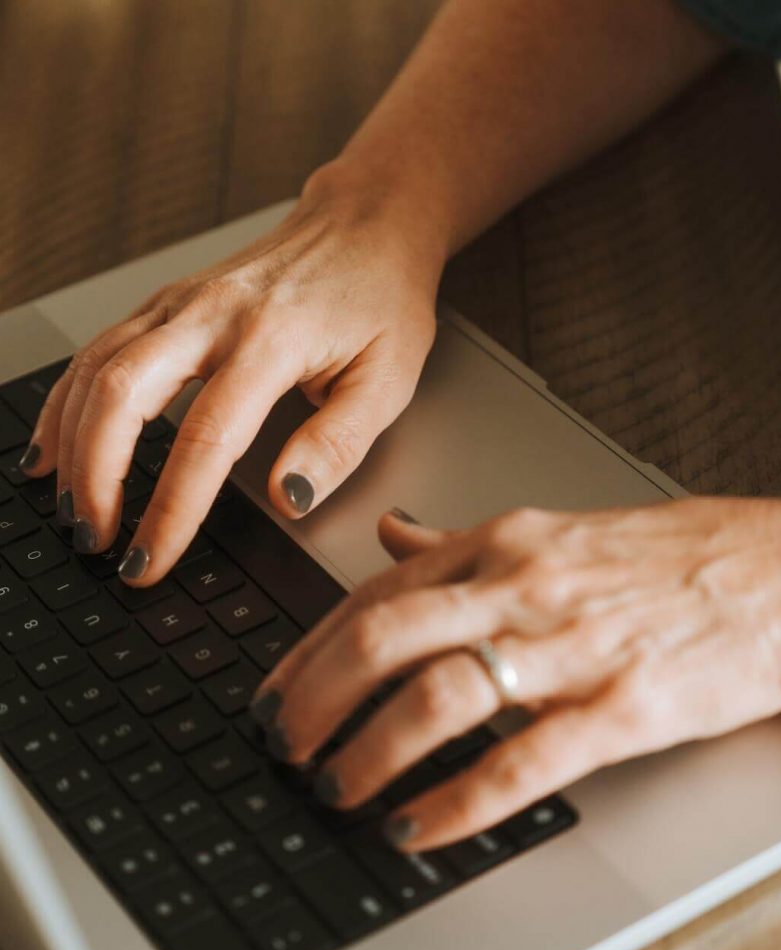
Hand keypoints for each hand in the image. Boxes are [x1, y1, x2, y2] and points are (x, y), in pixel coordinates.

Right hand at [20, 164, 443, 582]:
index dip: (172, 508)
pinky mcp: (170, 302)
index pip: (207, 439)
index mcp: (273, 339)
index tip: (153, 559)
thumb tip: (287, 499)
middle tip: (96, 539)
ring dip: (71, 443)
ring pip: (97, 368)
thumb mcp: (388, 379)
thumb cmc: (382, 298)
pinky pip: (99, 350)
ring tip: (70, 507)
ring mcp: (184, 301)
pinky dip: (68, 401)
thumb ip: (337, 443)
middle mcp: (215, 313)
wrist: (367, 224)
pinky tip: (56, 444)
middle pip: (122, 392)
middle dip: (96, 476)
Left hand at [250, 497, 780, 849]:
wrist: (776, 575)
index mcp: (501, 545)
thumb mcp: (548, 530)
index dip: (307, 650)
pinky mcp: (623, 707)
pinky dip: (455, 802)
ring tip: (337, 789)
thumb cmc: (663, 557)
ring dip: (369, 752)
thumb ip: (459, 542)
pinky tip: (417, 827)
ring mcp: (571, 647)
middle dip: (312, 700)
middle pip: (383, 639)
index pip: (374, 595)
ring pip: (439, 697)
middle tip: (282, 747)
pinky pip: (520, 762)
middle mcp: (522, 588)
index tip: (273, 692)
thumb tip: (392, 537)